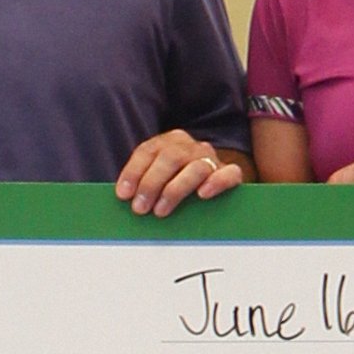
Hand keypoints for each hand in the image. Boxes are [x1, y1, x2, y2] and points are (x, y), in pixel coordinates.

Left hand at [116, 129, 244, 217]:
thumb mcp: (156, 181)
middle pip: (170, 158)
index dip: (133, 172)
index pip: (147, 151)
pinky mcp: (231, 173)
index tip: (123, 194)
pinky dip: (216, 182)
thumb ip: (142, 184)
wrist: (212, 185)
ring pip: (196, 167)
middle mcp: (190, 146)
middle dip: (152, 184)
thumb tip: (123, 198)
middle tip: (140, 208)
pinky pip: (229, 174)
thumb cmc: (175, 187)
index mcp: (168, 142)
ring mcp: (211, 158)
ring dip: (175, 189)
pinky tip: (202, 194)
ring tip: (160, 211)